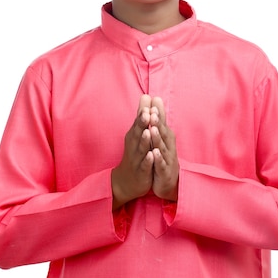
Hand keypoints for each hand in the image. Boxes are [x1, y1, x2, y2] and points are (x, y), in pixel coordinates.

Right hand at [111, 95, 178, 209]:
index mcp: (134, 136)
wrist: (126, 180)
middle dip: (142, 123)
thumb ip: (142, 116)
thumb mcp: (137, 133)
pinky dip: (148, 160)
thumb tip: (146, 96)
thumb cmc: (135, 154)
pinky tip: (151, 154)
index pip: (139, 121)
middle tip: (147, 112)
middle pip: (138, 132)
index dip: (143, 111)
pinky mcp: (141, 171)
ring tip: (148, 131)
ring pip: (141, 148)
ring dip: (144, 140)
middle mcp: (134, 145)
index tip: (147, 99)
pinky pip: (144, 165)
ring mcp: (137, 159)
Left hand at [149, 97, 178, 201]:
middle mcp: (167, 145)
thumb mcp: (159, 136)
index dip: (158, 111)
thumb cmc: (162, 156)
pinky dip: (158, 159)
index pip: (161, 122)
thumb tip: (155, 98)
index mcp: (165, 137)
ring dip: (157, 138)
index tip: (154, 98)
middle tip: (153, 111)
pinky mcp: (164, 172)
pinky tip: (154, 153)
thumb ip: (157, 119)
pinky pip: (160, 164)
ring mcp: (166, 158)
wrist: (168, 182)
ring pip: (162, 147)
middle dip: (158, 122)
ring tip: (152, 129)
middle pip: (162, 132)